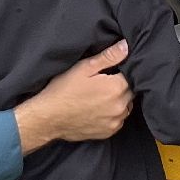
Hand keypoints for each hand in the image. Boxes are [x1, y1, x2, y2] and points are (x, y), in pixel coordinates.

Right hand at [13, 40, 131, 154]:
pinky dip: (112, 114)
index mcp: (116, 88)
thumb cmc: (63, 90)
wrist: (48, 118)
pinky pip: (118, 120)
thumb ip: (108, 57)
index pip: (131, 75)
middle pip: (130, 91)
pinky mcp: (108, 132)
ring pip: (126, 106)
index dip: (121, 71)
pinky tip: (98, 109)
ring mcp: (115, 121)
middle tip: (102, 83)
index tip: (109, 71)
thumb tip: (126, 46)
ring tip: (99, 96)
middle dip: (120, 85)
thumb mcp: (84, 68)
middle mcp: (120, 106)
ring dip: (118, 100)